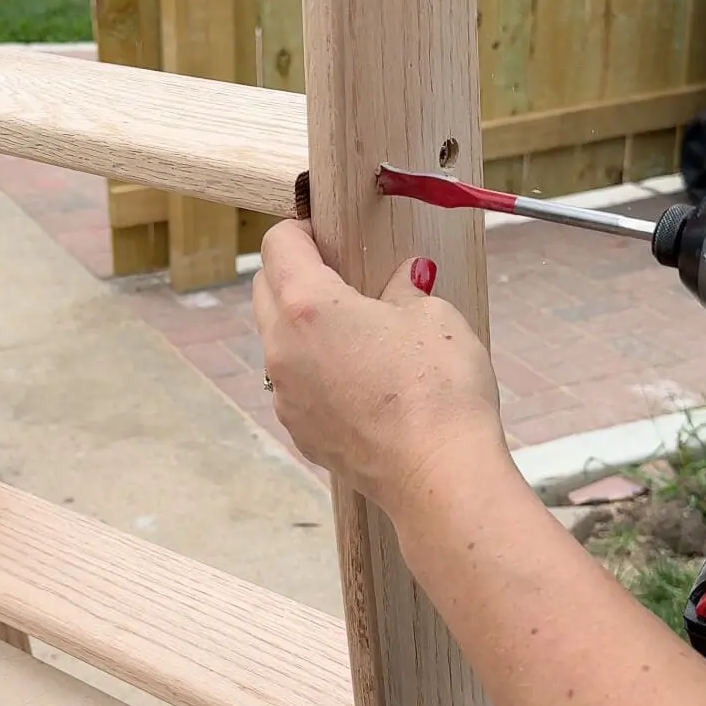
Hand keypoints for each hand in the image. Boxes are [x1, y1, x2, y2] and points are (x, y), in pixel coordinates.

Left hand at [253, 220, 507, 520]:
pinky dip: (317, 370)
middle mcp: (282, 350)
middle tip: (342, 272)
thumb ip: (405, 289)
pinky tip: (362, 378)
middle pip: (266, 291)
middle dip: (294, 273)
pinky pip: (296, 385)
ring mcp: (286, 396)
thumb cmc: (438, 390)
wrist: (439, 475)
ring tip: (357, 329)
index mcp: (307, 306)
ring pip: (278, 341)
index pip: (277, 245)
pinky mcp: (301, 431)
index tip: (324, 231)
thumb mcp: (433, 317)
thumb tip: (405, 278)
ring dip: (304, 326)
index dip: (300, 230)